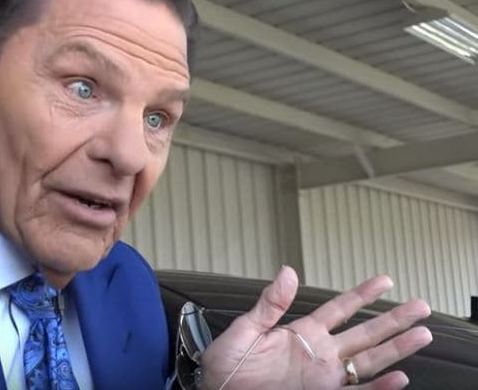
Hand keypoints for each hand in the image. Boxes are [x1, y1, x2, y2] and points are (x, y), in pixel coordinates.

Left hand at [200, 267, 432, 389]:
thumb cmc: (228, 364)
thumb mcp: (246, 329)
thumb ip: (270, 304)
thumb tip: (288, 271)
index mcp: (302, 332)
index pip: (339, 309)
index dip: (362, 295)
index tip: (385, 279)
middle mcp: (319, 353)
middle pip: (364, 333)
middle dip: (393, 319)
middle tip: (421, 305)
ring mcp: (323, 377)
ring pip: (368, 361)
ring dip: (395, 349)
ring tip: (422, 335)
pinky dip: (378, 388)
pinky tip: (399, 379)